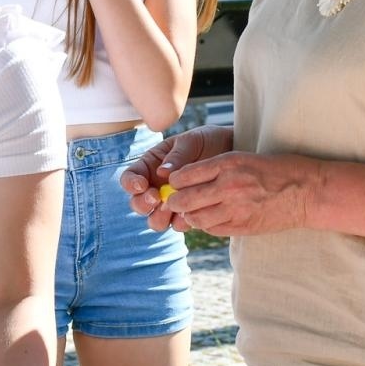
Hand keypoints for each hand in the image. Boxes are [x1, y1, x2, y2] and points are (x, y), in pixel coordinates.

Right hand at [120, 126, 234, 231]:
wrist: (234, 153)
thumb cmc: (209, 141)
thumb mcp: (192, 141)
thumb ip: (177, 155)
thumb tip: (162, 173)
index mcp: (151, 166)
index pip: (130, 178)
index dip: (131, 184)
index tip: (141, 185)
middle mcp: (157, 187)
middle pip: (138, 203)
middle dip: (143, 203)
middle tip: (156, 198)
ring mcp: (172, 202)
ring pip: (155, 219)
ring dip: (158, 218)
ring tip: (171, 208)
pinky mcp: (188, 213)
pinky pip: (178, 224)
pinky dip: (181, 222)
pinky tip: (190, 214)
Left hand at [156, 150, 321, 236]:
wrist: (308, 191)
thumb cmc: (276, 170)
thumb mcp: (244, 158)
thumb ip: (215, 168)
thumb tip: (184, 178)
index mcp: (228, 163)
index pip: (183, 175)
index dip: (175, 181)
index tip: (176, 183)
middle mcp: (229, 185)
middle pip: (183, 199)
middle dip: (176, 202)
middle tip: (177, 202)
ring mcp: (236, 208)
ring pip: (194, 218)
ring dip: (190, 216)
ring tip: (194, 211)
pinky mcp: (243, 226)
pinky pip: (212, 229)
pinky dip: (207, 225)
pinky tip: (212, 218)